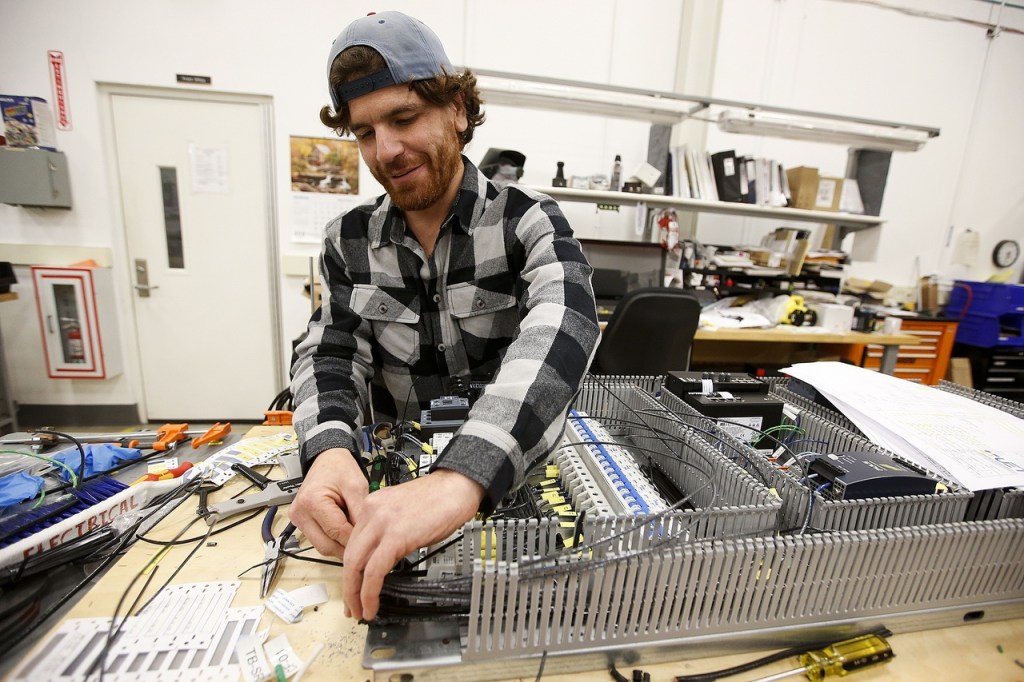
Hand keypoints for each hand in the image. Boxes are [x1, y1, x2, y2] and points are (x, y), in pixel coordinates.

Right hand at [288, 448, 367, 559]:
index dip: (355, 541)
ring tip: (354, 534)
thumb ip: (360, 514)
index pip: (337, 533)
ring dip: (339, 545)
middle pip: (326, 546)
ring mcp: (297, 519)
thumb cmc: (340, 468)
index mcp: (312, 501)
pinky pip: (318, 540)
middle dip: (347, 547)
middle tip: (365, 543)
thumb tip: (365, 538)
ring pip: (321, 546)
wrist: (327, 459)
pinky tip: (344, 531)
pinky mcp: (299, 522)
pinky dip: (332, 539)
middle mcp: (300, 513)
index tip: (370, 543)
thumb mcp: (357, 487)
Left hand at [342, 469, 483, 620]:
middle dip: (348, 586)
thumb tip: (384, 556)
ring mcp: (381, 523)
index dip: (350, 570)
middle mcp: (371, 512)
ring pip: (356, 566)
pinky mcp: (395, 537)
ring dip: (356, 595)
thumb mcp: (403, 512)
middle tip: (352, 606)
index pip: (352, 544)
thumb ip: (388, 530)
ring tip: (361, 612)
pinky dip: (369, 593)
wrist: (457, 487)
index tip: (354, 586)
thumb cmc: (439, 499)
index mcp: (371, 505)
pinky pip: (374, 571)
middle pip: (349, 556)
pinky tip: (372, 604)